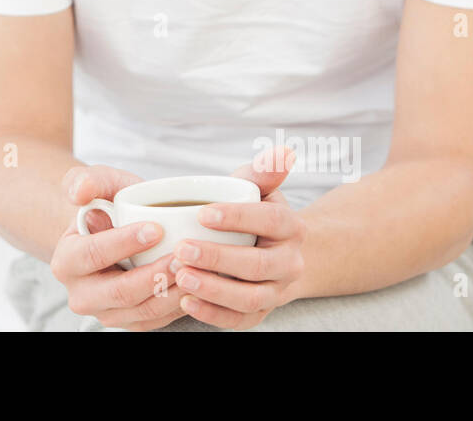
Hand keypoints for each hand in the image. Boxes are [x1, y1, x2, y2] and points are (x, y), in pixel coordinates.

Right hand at [49, 164, 188, 330]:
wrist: (116, 232)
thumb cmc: (110, 205)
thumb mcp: (99, 184)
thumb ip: (87, 180)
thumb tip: (79, 193)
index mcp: (66, 260)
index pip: (92, 255)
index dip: (124, 243)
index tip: (156, 228)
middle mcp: (80, 294)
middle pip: (120, 291)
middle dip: (155, 274)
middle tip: (182, 255)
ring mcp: (105, 313)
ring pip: (143, 310)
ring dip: (172, 293)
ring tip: (196, 269)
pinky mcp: (129, 323)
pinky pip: (156, 321)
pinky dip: (178, 305)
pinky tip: (197, 285)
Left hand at [168, 145, 306, 329]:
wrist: (277, 252)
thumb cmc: (256, 213)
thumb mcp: (259, 189)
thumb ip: (262, 172)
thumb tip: (282, 151)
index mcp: (291, 226)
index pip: (270, 220)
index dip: (238, 217)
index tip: (202, 213)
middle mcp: (290, 263)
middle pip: (258, 265)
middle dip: (218, 258)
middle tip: (182, 249)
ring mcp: (277, 291)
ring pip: (250, 297)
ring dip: (214, 289)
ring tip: (181, 277)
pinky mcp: (260, 314)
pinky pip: (240, 320)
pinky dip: (212, 314)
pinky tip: (185, 301)